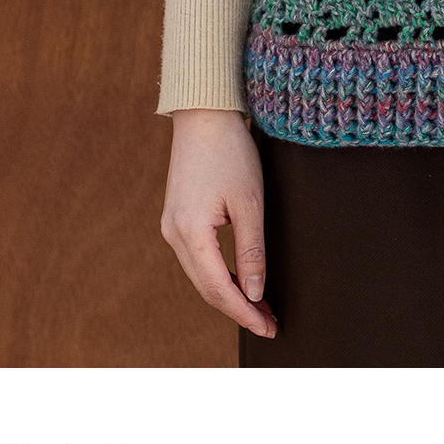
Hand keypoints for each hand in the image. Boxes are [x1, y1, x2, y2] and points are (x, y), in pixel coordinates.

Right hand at [161, 109, 277, 339]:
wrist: (204, 115)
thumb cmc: (230, 153)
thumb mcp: (250, 202)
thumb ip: (252, 251)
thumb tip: (255, 294)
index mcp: (190, 233)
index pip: (219, 289)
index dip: (245, 313)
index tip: (269, 327)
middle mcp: (174, 234)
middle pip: (207, 288)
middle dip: (239, 308)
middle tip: (271, 322)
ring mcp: (172, 226)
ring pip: (201, 276)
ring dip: (230, 293)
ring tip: (261, 305)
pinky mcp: (177, 218)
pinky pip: (198, 258)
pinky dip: (220, 274)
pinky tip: (241, 279)